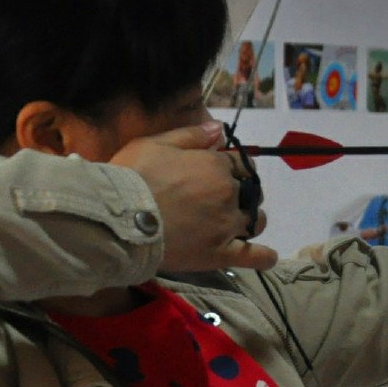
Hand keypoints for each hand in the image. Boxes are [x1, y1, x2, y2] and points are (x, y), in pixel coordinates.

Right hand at [112, 123, 278, 274]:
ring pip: (255, 221)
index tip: (225, 173)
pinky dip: (263, 257)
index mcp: (215, 166)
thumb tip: (220, 129)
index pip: (241, 164)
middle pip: (249, 192)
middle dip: (242, 193)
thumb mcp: (157, 143)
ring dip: (251, 219)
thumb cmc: (133, 176)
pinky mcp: (219, 253)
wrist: (119, 217)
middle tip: (223, 200)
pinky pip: (252, 257)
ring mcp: (226, 225)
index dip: (235, 168)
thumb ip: (191, 135)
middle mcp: (228, 194)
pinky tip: (268, 257)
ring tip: (240, 223)